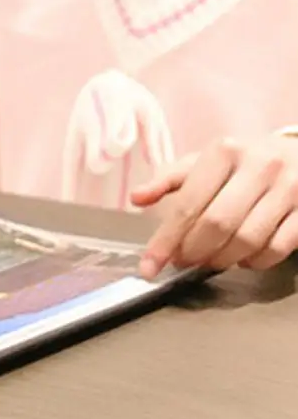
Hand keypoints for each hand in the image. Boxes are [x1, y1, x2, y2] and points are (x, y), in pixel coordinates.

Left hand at [130, 135, 297, 277]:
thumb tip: (137, 198)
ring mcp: (289, 187)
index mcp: (224, 151)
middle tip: (183, 261)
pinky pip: (277, 248)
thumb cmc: (242, 163)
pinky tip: (243, 257)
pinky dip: (255, 261)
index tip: (149, 267)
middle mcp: (259, 165)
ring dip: (223, 259)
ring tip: (211, 260)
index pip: (187, 204)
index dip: (165, 240)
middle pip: (217, 224)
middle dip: (194, 251)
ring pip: (248, 240)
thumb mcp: (204, 162)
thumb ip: (169, 180)